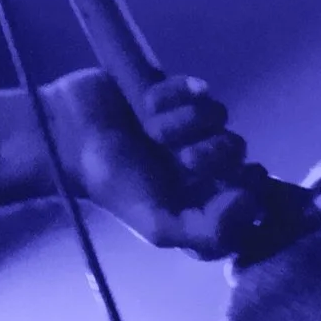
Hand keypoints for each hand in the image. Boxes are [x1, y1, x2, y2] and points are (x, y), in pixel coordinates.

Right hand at [45, 69, 285, 259]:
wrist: (68, 136)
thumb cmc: (111, 185)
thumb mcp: (157, 225)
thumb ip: (207, 233)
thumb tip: (250, 204)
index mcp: (203, 198)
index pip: (252, 195)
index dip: (249, 189)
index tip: (232, 187)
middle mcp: (203, 164)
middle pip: (238, 151)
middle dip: (215, 153)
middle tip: (182, 158)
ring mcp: (191, 125)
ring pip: (220, 116)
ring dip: (187, 121)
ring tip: (152, 130)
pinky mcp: (178, 93)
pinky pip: (198, 88)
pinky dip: (175, 94)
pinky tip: (147, 103)